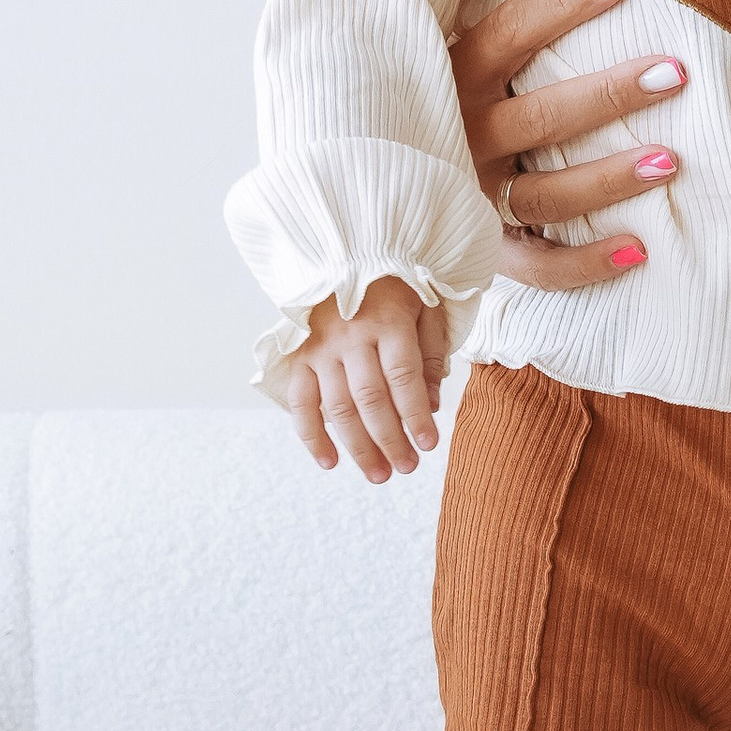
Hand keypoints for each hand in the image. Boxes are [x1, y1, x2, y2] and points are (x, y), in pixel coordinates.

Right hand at [284, 274, 448, 481]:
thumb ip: (431, 357)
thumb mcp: (425, 310)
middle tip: (406, 468)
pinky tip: (329, 462)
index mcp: (389, 322)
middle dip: (390, 440)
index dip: (415, 415)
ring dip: (358, 446)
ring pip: (337, 407)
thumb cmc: (395, 288)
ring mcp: (321, 348)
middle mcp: (352, 338)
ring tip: (379, 474)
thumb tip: (430, 406)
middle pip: (371, 399)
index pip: (403, 378)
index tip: (429, 444)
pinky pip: (301, 402)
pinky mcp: (299, 356)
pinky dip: (311, 435)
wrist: (346, 256)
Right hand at [449, 0, 687, 288]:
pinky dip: (584, 263)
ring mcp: (470, 196)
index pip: (510, 32)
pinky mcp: (483, 248)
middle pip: (542, 117)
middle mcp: (461, 138)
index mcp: (452, 78)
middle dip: (611, 94)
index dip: (562, 4)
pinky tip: (638, 250)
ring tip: (670, 161)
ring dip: (609, 179)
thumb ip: (511, 23)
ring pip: (545, 194)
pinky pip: (536, 265)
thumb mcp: (462, 54)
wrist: (380, 186)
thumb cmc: (452, 97)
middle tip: (676, 73)